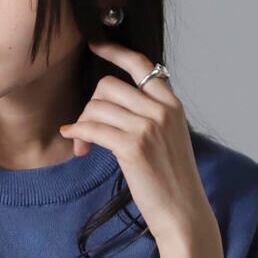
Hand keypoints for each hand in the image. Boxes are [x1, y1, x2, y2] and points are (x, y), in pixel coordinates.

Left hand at [59, 39, 214, 247]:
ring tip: (81, 145)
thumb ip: (150, 116)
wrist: (183, 213)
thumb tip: (114, 107)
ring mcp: (148, 127)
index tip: (95, 45)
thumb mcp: (169, 139)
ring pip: (98, 106)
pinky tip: (74, 141)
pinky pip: (93, 127)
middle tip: (84, 129)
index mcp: (172, 104)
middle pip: (109, 85)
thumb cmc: (172, 182)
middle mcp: (162, 110)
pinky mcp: (133, 147)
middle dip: (90, 104)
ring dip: (82, 123)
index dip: (115, 51)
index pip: (141, 64)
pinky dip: (78, 132)